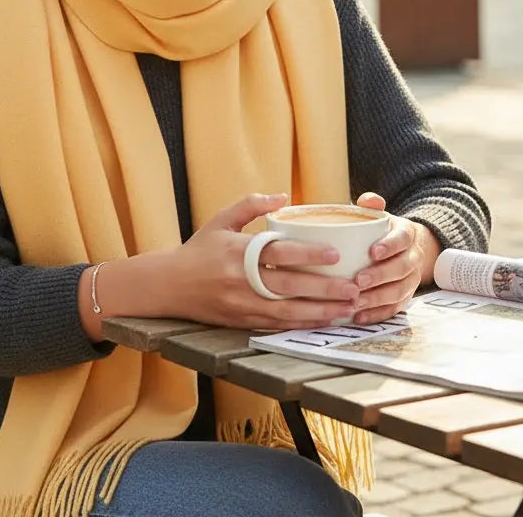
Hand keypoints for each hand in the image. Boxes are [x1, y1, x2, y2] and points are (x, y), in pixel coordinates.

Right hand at [169, 193, 361, 329]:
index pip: (278, 253)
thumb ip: (250, 205)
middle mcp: (240, 280)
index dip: (308, 254)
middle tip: (354, 288)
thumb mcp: (220, 220)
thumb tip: (283, 197)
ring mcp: (241, 305)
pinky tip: (323, 321)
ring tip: (347, 308)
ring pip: (287, 312)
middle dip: (324, 290)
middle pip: (289, 287)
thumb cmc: (199, 250)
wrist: (168, 286)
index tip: (335, 254)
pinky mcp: (241, 322)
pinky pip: (277, 326)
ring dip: (320, 312)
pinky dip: (303, 324)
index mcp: (237, 251)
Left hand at [349, 192, 441, 324]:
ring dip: (378, 298)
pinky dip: (378, 314)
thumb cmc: (382, 231)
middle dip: (380, 276)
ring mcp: (411, 279)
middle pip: (402, 268)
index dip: (389, 246)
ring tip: (356, 302)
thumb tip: (368, 201)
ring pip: (399, 291)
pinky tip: (359, 317)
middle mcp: (413, 257)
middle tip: (359, 281)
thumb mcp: (380, 215)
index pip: (402, 239)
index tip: (372, 252)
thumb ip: (372, 205)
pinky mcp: (405, 297)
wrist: (406, 248)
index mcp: (406, 234)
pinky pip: (395, 308)